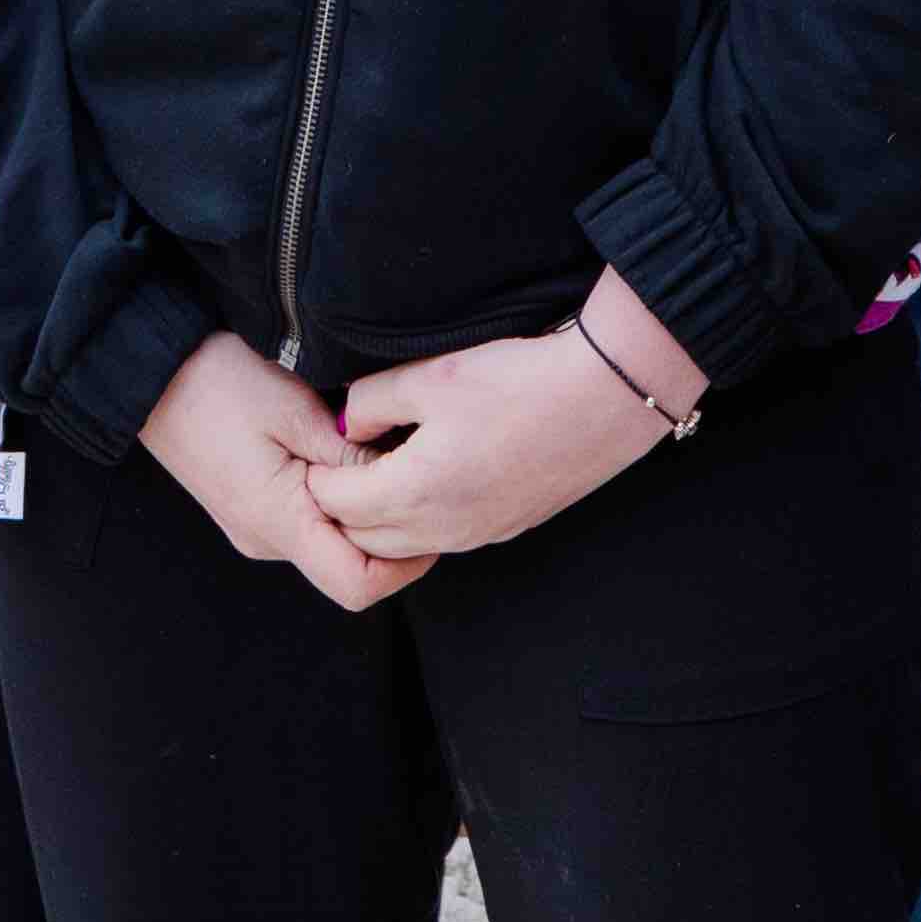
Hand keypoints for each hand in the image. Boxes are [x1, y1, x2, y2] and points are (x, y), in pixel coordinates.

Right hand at [142, 337, 430, 610]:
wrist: (152, 370)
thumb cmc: (219, 382)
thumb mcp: (296, 409)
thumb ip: (350, 457)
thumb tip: (400, 482)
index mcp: (278, 522)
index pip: (357, 586)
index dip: (404, 565)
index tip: (427, 515)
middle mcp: (265, 541)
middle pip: (347, 567)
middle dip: (386, 530)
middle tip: (410, 476)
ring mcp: (254, 530)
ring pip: (328, 543)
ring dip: (358, 511)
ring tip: (371, 456)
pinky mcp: (249, 512)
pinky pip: (305, 524)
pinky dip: (332, 502)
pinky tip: (337, 457)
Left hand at [315, 323, 669, 563]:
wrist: (603, 400)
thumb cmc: (518, 382)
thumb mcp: (431, 376)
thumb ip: (372, 402)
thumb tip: (346, 424)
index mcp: (416, 492)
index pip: (333, 505)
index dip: (317, 473)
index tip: (317, 443)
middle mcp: (443, 528)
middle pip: (361, 537)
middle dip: (340, 503)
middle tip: (339, 458)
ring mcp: (478, 535)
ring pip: (402, 545)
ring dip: (379, 517)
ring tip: (381, 464)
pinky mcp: (505, 528)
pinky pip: (440, 538)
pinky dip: (418, 519)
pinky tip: (429, 473)